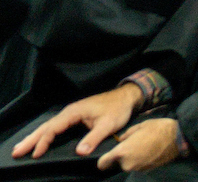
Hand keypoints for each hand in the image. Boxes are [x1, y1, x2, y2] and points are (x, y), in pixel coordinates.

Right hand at [13, 84, 143, 158]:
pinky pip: (55, 126)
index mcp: (74, 112)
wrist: (127, 96)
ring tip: (20, 148)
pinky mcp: (74, 116)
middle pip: (46, 126)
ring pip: (48, 126)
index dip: (43, 141)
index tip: (35, 154)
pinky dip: (44, 134)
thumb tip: (79, 152)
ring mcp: (71, 113)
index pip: (53, 128)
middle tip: (16, 152)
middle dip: (31, 139)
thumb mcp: (108, 124)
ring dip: (34, 137)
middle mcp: (69, 111)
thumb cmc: (118, 109)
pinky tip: (38, 141)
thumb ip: (93, 138)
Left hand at [96, 119, 179, 172]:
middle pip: (118, 164)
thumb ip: (126, 135)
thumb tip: (121, 140)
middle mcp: (127, 164)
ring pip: (129, 164)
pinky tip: (149, 151)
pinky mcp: (147, 170)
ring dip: (132, 158)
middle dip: (122, 156)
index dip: (103, 161)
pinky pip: (138, 166)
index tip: (107, 156)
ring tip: (143, 147)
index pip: (102, 164)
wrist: (178, 138)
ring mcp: (137, 168)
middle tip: (132, 145)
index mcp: (122, 152)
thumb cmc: (157, 128)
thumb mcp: (139, 126)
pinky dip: (141, 160)